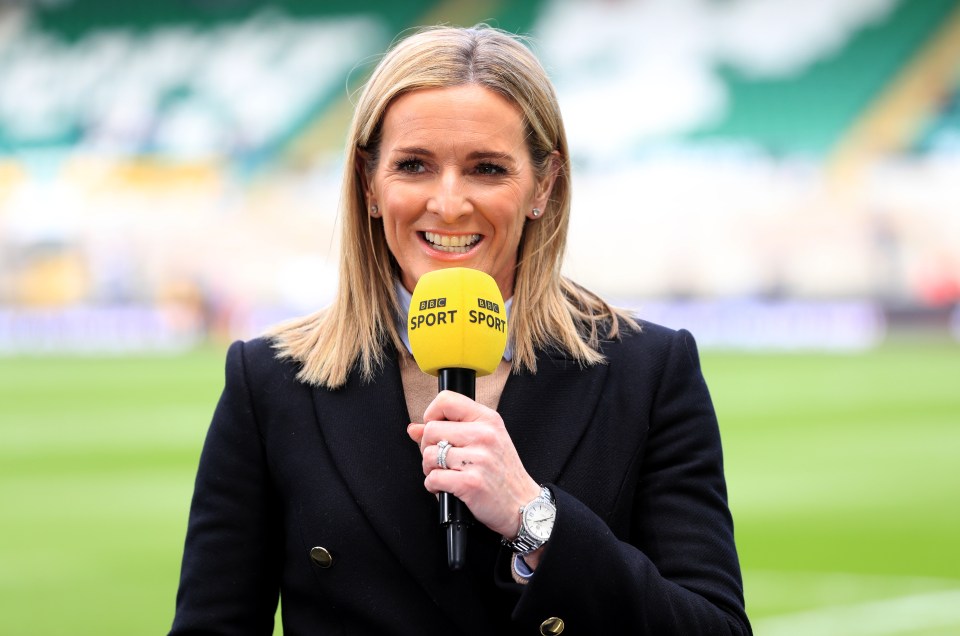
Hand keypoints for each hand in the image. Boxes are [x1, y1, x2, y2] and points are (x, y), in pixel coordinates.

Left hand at [407, 390, 540, 539]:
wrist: (523, 504)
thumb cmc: (503, 472)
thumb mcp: (484, 441)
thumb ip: (449, 429)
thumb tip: (413, 428)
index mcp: (488, 420)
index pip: (446, 400)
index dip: (431, 414)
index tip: (436, 431)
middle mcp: (484, 435)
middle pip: (431, 430)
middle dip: (428, 448)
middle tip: (441, 460)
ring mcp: (479, 459)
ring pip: (429, 455)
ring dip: (430, 469)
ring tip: (446, 474)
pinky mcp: (471, 483)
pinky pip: (433, 478)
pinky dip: (434, 486)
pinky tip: (447, 487)